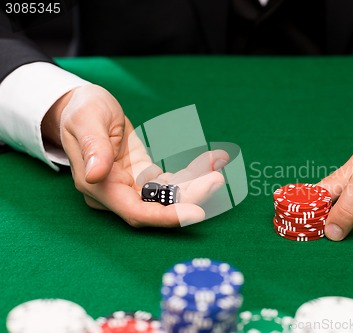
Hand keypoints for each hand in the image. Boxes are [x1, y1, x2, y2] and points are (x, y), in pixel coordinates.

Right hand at [42, 84, 227, 226]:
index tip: (195, 213)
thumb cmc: (82, 111)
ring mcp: (130, 186)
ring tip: (217, 170)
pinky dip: (191, 174)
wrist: (83, 106)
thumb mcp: (86, 121)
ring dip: (195, 186)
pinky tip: (209, 162)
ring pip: (168, 196)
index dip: (165, 216)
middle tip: (216, 180)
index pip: (135, 211)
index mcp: (98, 185)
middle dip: (189, 198)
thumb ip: (93, 148)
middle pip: (157, 207)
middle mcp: (115, 192)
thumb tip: (95, 175)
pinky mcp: (142, 176)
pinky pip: (170, 181)